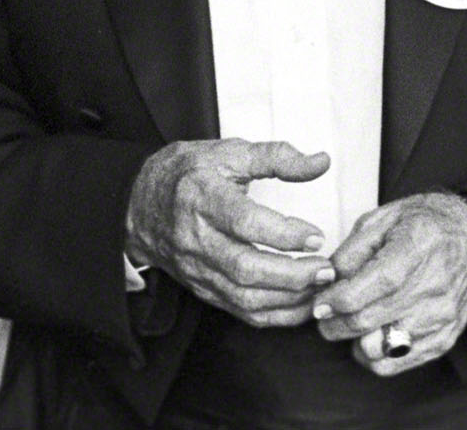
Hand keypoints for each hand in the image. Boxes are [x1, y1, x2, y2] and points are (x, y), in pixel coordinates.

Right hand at [125, 140, 336, 327]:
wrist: (139, 205)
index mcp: (202, 197)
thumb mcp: (229, 152)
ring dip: (288, 298)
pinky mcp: (203, 288)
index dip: (283, 233)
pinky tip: (301, 303)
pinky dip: (275, 314)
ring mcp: (198, 268)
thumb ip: (277, 157)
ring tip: (320, 285)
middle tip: (327, 268)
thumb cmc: (189, 174)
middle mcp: (197, 238)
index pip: (244, 222)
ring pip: (244, 296)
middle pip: (245, 268)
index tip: (316, 235)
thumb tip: (321, 162)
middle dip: (293, 274)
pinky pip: (240, 311)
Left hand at [312, 194, 466, 373]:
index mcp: (416, 249)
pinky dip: (374, 356)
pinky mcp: (443, 339)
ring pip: (379, 347)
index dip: (336, 299)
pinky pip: (397, 363)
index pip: (371, 285)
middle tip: (324, 316)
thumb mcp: (385, 218)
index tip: (320, 301)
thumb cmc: (427, 226)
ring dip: (353, 340)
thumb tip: (327, 279)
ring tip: (349, 323)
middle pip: (368, 320)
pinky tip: (369, 336)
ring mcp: (440, 318)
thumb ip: (352, 249)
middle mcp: (432, 287)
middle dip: (334, 322)